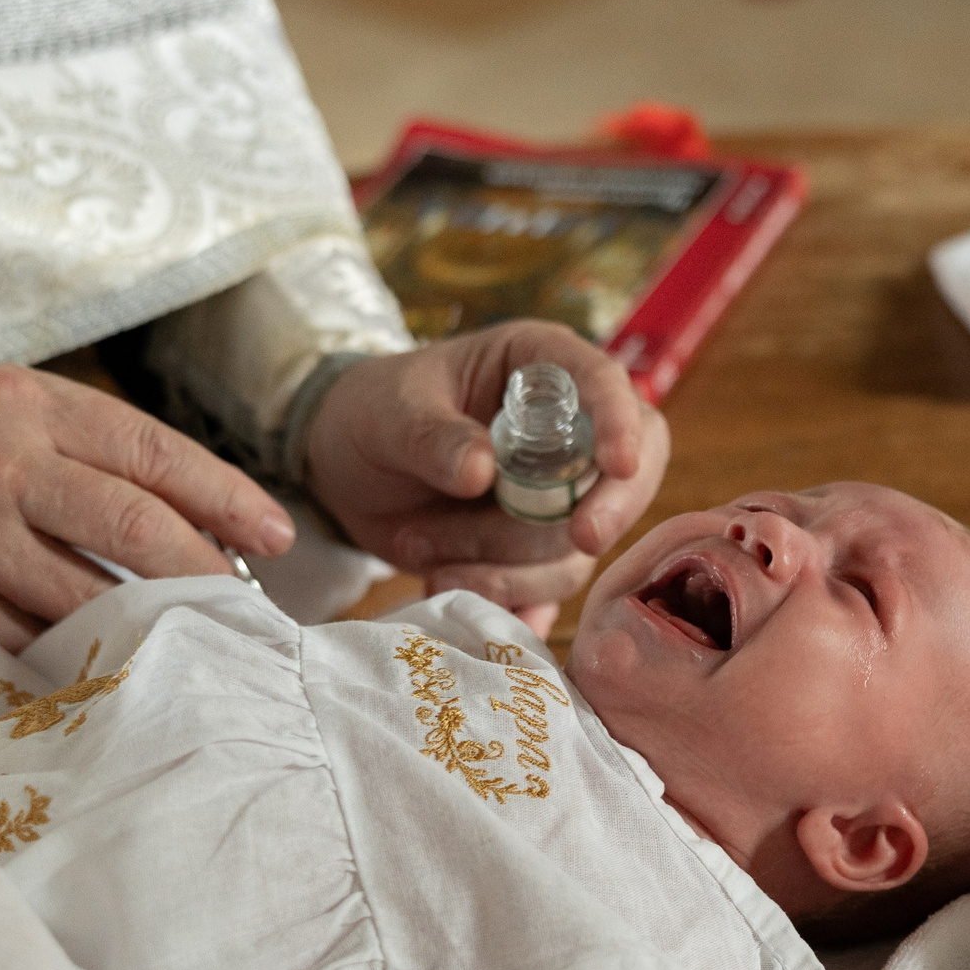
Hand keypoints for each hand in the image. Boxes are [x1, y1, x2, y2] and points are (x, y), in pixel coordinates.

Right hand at [0, 365, 295, 650]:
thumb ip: (101, 459)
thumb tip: (221, 535)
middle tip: (245, 613)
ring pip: (84, 595)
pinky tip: (109, 673)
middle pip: (131, 525)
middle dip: (202, 574)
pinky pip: (22, 642)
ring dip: (148, 629)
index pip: (150, 451)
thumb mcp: (18, 420)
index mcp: (25, 401)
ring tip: (193, 648)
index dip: (226, 498)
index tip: (278, 539)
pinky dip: (73, 662)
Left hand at [304, 322, 670, 633]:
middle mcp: (562, 434)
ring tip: (414, 547)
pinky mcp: (532, 557)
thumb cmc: (373, 414)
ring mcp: (552, 501)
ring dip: (501, 563)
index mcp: (538, 366)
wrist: (343, 471)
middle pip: (627, 476)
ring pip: (571, 549)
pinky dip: (504, 602)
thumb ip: (432, 437)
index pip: (604, 383)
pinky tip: (450, 590)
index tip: (619, 463)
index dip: (621, 422)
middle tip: (582, 539)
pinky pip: (543, 593)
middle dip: (608, 512)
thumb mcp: (390, 414)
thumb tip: (482, 471)